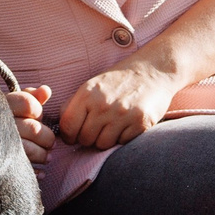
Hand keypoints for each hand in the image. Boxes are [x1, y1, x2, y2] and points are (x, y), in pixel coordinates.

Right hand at [8, 86, 55, 166]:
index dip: (37, 111)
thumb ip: (31, 96)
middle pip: (33, 128)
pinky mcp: (0, 165)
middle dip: (47, 137)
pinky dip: (37, 171)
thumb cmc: (2, 119)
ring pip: (30, 149)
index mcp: (2, 105)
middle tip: (50, 142)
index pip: (28, 103)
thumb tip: (46, 90)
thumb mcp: (13, 104)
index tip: (37, 116)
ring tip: (47, 156)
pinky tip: (41, 171)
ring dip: (43, 155)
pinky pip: (24, 169)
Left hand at [56, 60, 182, 150]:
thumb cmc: (119, 80)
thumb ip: (74, 104)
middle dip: (88, 138)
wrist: (153, 70)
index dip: (68, 136)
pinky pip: (122, 143)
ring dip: (105, 140)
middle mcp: (103, 104)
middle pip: (85, 139)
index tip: (74, 136)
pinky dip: (122, 138)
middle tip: (96, 130)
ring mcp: (123, 114)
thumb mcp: (92, 85)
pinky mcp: (140, 123)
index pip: (68, 126)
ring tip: (112, 127)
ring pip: (103, 144)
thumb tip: (62, 128)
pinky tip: (126, 125)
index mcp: (87, 93)